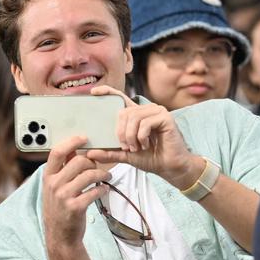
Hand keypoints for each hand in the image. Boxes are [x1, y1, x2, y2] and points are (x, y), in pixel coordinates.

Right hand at [41, 135, 109, 252]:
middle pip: (78, 161)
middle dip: (93, 162)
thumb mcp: (54, 188)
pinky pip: (95, 191)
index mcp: (48, 176)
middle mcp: (54, 185)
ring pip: (89, 174)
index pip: (57, 152)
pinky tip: (104, 189)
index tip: (84, 138)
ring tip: (107, 176)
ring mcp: (64, 196)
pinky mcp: (75, 207)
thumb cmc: (59, 209)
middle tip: (99, 167)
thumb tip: (74, 150)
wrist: (59, 236)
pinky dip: (103, 188)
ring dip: (102, 174)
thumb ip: (62, 169)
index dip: (72, 142)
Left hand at [86, 86, 203, 188]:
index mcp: (136, 115)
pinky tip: (145, 145)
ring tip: (135, 148)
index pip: (120, 98)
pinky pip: (145, 123)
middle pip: (123, 112)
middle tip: (125, 147)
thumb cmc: (151, 158)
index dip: (107, 92)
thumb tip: (90, 153)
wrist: (170, 167)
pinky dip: (141, 136)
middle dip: (120, 132)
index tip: (93, 93)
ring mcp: (157, 111)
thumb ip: (109, 153)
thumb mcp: (126, 155)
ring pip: (133, 117)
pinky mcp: (165, 117)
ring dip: (131, 136)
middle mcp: (146, 110)